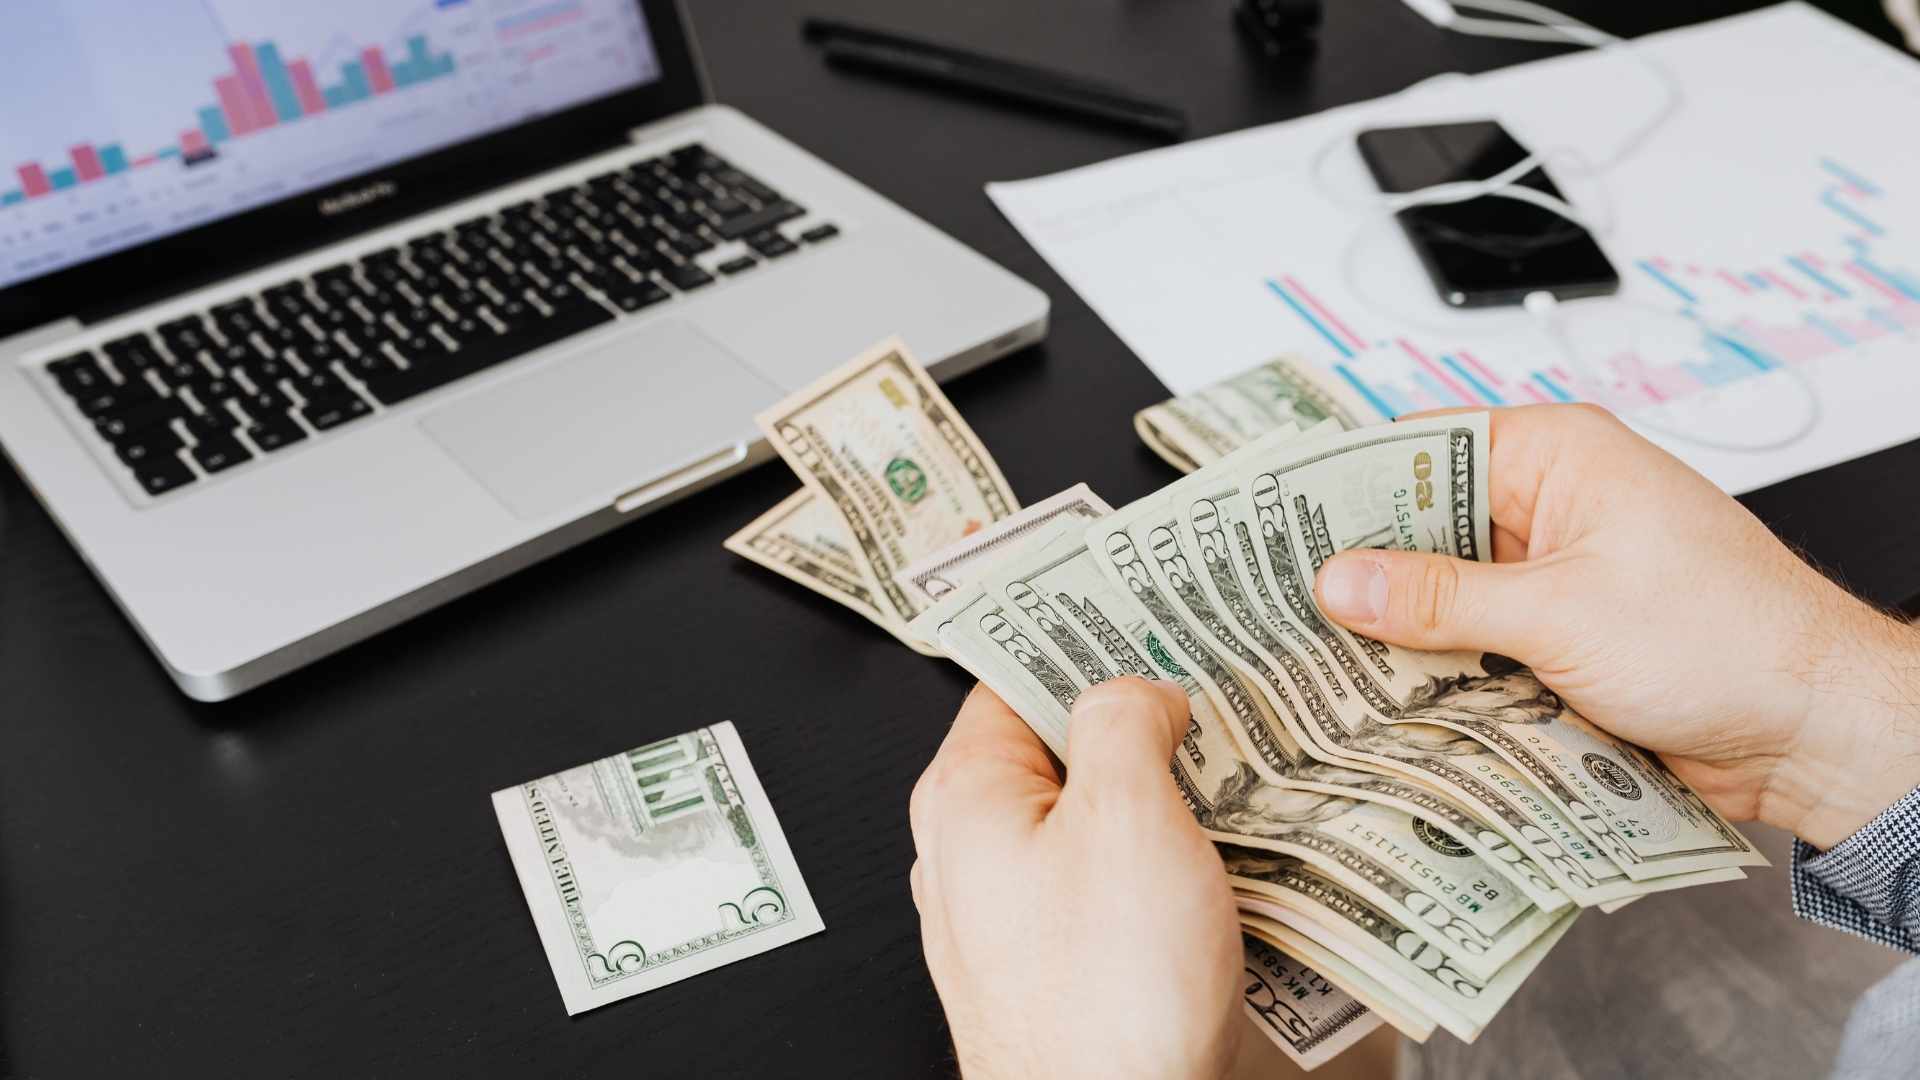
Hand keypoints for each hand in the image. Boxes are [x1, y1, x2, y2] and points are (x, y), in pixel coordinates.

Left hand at [909, 679, 1241, 1078]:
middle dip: (1136, 723)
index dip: (1084, 641)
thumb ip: (1123, 722)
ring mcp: (1008, 913)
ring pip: (1088, 819)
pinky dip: (1157, 864)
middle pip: (1056, 748)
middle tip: (1211, 702)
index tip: (1147, 619)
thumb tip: (1136, 690)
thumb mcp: (1125, 816)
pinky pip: (1104, 884)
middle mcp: (969, 850)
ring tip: (1233, 782)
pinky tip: (1216, 865)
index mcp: (965, 796)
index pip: (1014, 676)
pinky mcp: (1053, 963)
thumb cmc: (1104, 996)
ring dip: (1158, 797)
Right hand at [1312, 404, 1919, 850]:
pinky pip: (1472, 646)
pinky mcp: (1558, 640)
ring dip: (1397, 631)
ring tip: (1313, 657)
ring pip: (1441, 594)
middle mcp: (1551, 506)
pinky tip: (1384, 697)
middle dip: (1360, 570)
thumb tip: (1341, 580)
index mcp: (1557, 456)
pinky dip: (1434, 670)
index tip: (1270, 524)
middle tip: (1276, 604)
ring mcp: (1553, 576)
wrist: (1815, 730)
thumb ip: (1440, 598)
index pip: (1420, 449)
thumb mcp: (1563, 611)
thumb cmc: (1730, 639)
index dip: (1342, 485)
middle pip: (1422, 527)